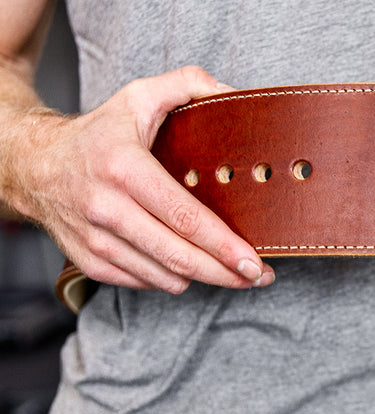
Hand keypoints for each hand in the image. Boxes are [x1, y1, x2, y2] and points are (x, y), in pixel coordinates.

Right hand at [10, 65, 273, 292]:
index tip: (254, 262)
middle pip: (179, 256)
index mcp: (123, 168)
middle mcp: (106, 208)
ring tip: (230, 271)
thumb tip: (232, 93)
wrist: (32, 165)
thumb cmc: (97, 134)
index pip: (184, 217)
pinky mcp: (90, 262)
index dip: (223, 246)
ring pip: (165, 277)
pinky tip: (186, 264)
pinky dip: (170, 277)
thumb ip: (188, 85)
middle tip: (259, 276)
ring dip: (203, 278)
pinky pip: (144, 283)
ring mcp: (95, 240)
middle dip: (226, 273)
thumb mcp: (138, 97)